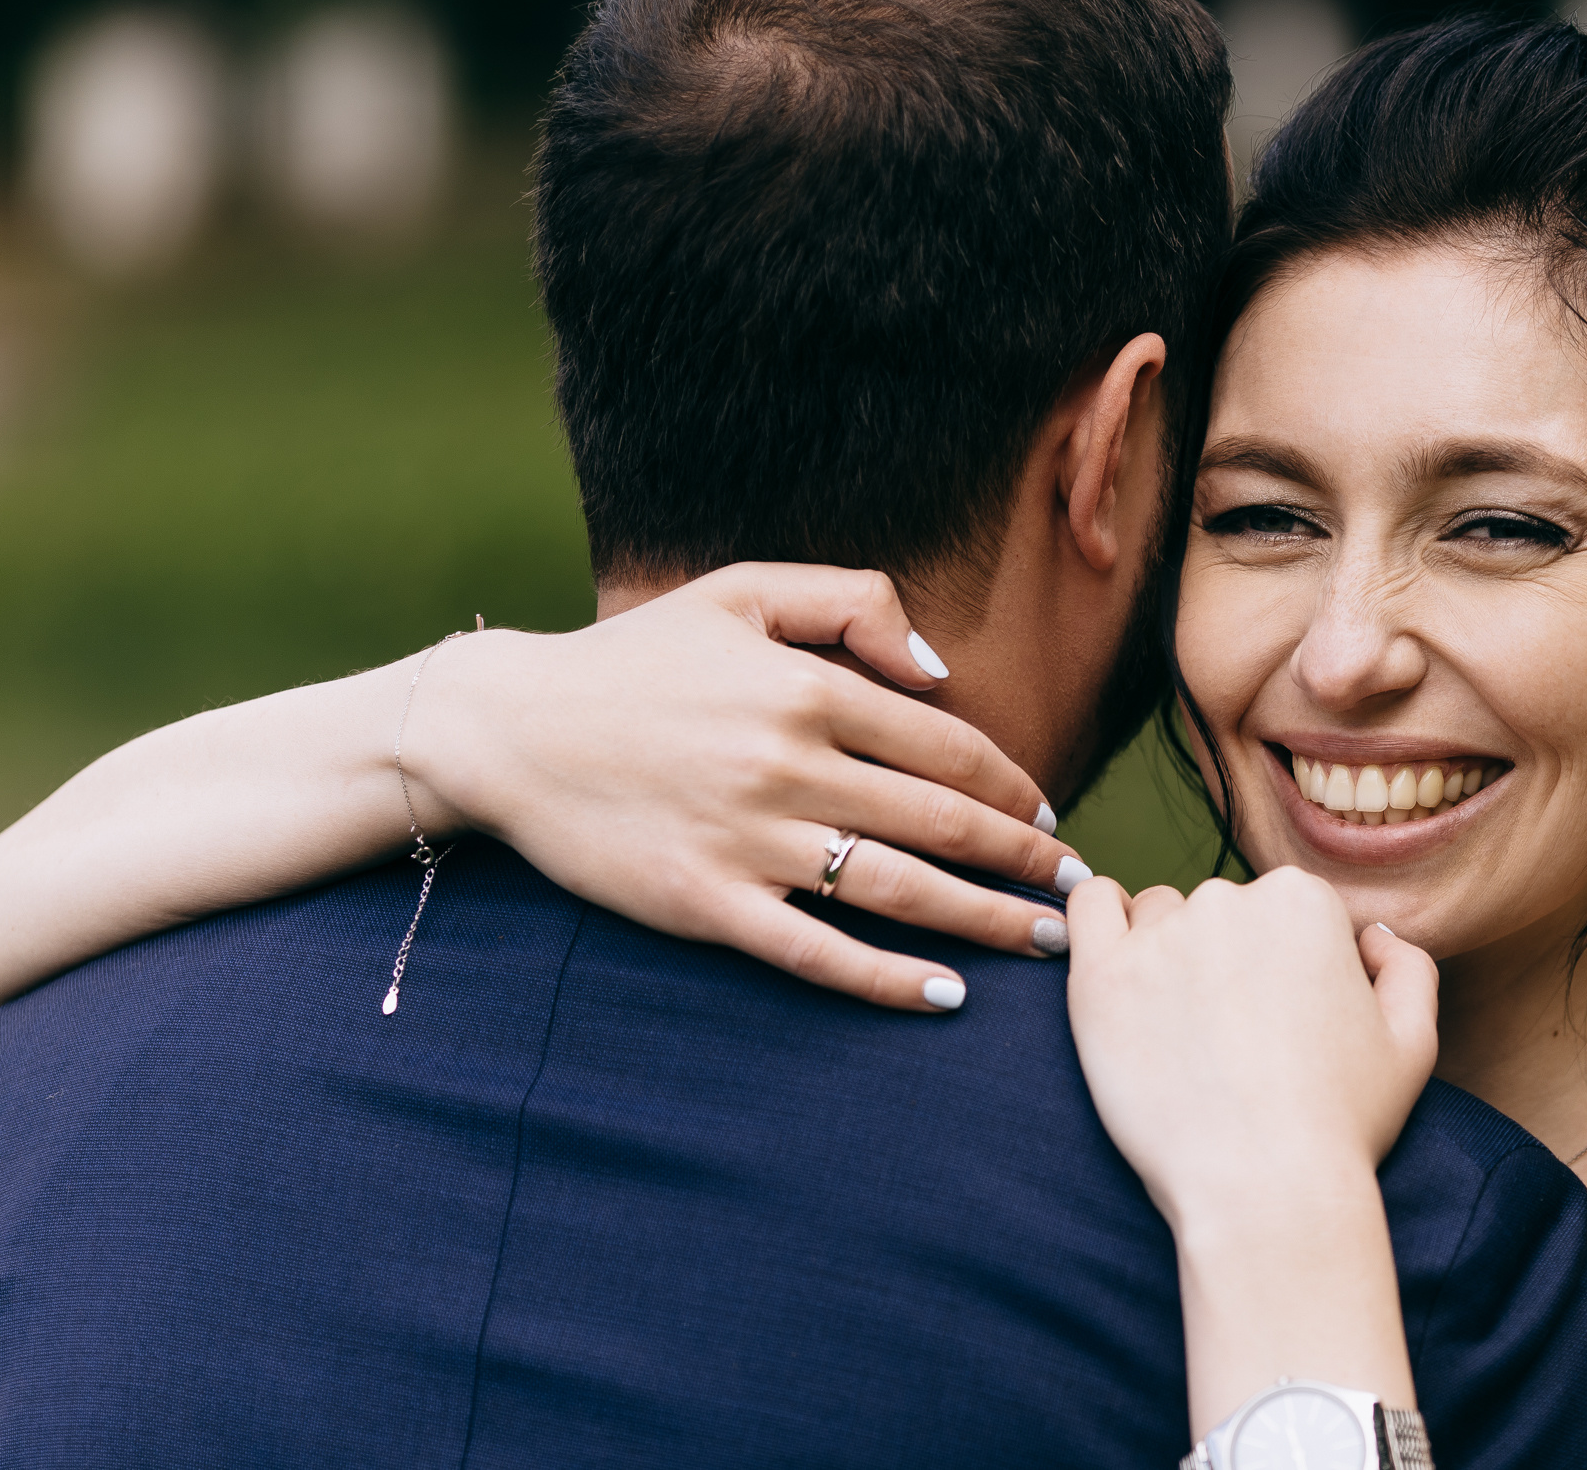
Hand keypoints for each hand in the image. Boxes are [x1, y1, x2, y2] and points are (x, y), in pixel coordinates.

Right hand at [406, 562, 1082, 1011]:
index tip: (1049, 818)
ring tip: (1043, 945)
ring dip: (985, 921)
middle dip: (1025, 862)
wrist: (507, 728)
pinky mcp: (704, 901)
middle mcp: (788, 763)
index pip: (948, 746)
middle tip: (1079, 891)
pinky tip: (945, 995)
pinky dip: (886, 978)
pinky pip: (814, 950)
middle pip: (943, 823)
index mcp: (808, 686)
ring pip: (898, 890)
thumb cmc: (633, 659)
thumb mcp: (742, 592)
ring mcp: (747, 838)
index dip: (1013, 788)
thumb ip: (852, 603)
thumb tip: (941, 669)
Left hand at [1063, 867, 1438, 1230]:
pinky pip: (1090, 908)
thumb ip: (1406, 966)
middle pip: (1221, 912)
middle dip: (1226, 960)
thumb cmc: (1342, 1122)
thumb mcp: (1413, 1041)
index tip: (1282, 1024)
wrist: (1265, 1187)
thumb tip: (1370, 937)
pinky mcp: (1100, 974)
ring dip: (1166, 952)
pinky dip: (1101, 921)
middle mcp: (1230, 898)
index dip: (1288, 970)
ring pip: (1157, 917)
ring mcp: (1160, 935)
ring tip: (1182, 1030)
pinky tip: (1118, 965)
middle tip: (1234, 1039)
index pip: (1286, 910)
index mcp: (1304, 901)